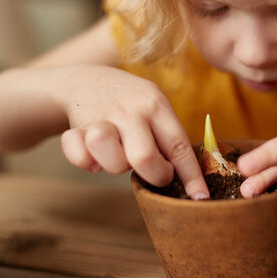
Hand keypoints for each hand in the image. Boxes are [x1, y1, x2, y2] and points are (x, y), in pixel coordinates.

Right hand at [58, 64, 208, 199]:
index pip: (178, 146)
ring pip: (113, 161)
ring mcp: (102, 119)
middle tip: (152, 171)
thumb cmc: (131, 103)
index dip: (191, 175)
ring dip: (117, 166)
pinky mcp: (76, 129)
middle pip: (145, 158)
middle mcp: (130, 111)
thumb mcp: (155, 107)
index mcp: (156, 106)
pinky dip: (85, 162)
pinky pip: (79, 157)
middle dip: (154, 176)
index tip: (200, 197)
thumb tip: (189, 180)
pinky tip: (92, 154)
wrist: (86, 80)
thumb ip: (167, 138)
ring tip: (118, 154)